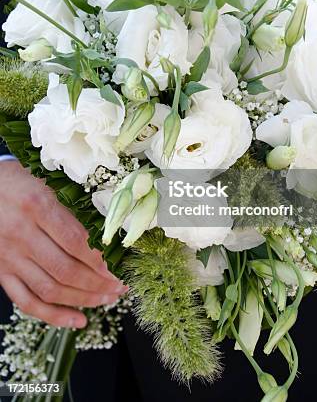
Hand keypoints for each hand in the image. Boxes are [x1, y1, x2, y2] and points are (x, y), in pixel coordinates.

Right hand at [0, 160, 126, 327]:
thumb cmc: (16, 180)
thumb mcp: (44, 183)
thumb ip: (70, 209)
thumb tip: (105, 234)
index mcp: (37, 206)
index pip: (75, 241)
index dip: (99, 260)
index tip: (118, 269)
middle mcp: (21, 234)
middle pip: (65, 270)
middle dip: (97, 284)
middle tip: (119, 289)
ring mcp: (9, 256)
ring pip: (49, 289)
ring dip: (82, 300)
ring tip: (106, 301)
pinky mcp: (0, 271)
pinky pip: (26, 301)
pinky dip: (53, 316)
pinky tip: (77, 320)